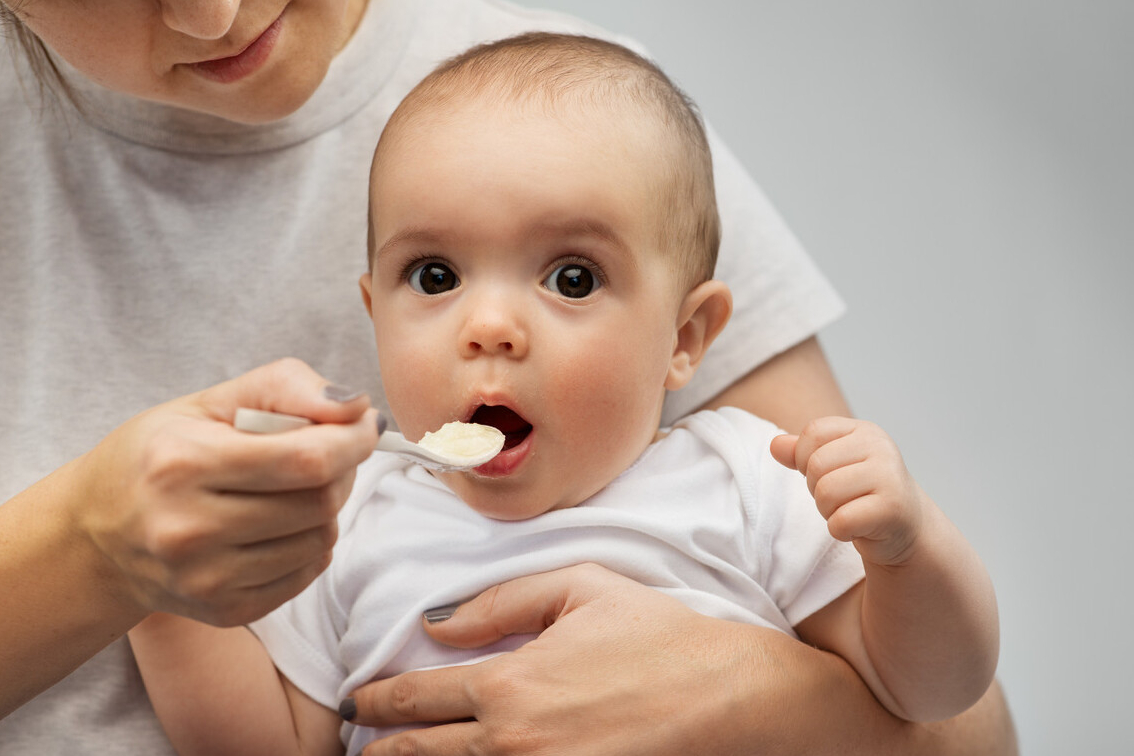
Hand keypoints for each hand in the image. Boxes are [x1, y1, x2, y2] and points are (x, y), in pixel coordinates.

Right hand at [74, 358, 377, 626]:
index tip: (364, 425)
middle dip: (342, 471)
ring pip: (320, 539)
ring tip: (294, 489)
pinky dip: (310, 544)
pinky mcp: (223, 610)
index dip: (353, 440)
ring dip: (326, 509)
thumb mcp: (211, 401)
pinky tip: (279, 525)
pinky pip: (306, 573)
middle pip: (320, 502)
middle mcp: (189, 528)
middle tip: (327, 454)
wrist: (97, 534)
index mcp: (183, 463)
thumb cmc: (160, 453)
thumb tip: (357, 408)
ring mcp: (205, 578)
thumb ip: (286, 388)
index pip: (307, 459)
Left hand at [345, 564, 849, 755]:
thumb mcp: (580, 588)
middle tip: (360, 746)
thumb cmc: (658, 636)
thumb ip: (502, 601)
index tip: (356, 704)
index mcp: (509, 683)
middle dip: (381, 751)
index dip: (376, 703)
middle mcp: (512, 743)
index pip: (417, 699)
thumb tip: (439, 623)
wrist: (728, 697)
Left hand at [769, 416, 927, 566]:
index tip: (826, 474)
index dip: (805, 458)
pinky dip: (841, 531)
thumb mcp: (832, 465)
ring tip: (849, 511)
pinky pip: (840, 521)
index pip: (813, 433)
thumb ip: (801, 453)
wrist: (905, 527)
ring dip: (828, 511)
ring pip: (825, 493)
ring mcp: (889, 477)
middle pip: (816, 466)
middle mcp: (880, 447)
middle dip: (817, 489)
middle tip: (841, 499)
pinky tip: (857, 528)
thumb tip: (775, 445)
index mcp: (864, 430)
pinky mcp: (891, 509)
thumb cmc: (861, 492)